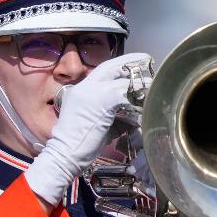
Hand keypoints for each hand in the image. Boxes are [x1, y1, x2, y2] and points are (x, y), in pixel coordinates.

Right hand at [24, 53, 148, 206]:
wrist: (65, 154)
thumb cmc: (78, 145)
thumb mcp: (95, 124)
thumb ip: (111, 117)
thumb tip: (130, 118)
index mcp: (79, 90)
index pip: (102, 71)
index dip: (119, 66)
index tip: (134, 65)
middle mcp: (85, 87)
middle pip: (111, 67)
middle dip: (131, 63)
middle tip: (147, 63)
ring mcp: (92, 92)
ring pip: (122, 82)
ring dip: (139, 86)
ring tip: (152, 88)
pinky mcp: (102, 101)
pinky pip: (126, 96)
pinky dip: (137, 102)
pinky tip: (145, 107)